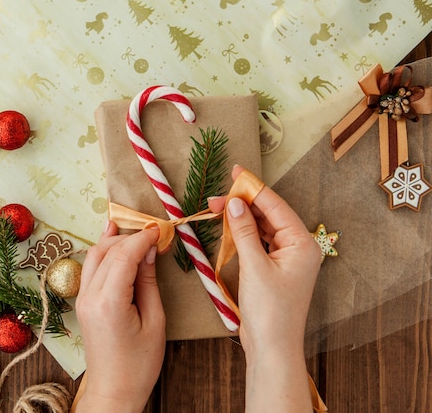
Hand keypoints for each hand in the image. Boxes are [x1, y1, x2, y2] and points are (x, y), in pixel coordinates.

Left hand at [74, 222, 165, 412]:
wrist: (114, 391)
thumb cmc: (139, 364)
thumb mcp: (155, 321)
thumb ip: (149, 282)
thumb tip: (149, 251)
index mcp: (109, 302)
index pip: (124, 255)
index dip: (142, 238)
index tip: (160, 230)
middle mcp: (90, 296)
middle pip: (106, 251)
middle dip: (129, 236)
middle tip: (153, 232)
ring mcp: (82, 299)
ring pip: (94, 255)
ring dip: (114, 241)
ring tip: (134, 231)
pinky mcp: (82, 302)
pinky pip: (90, 268)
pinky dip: (103, 252)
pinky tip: (112, 239)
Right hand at [209, 166, 320, 412]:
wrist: (272, 348)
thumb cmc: (269, 310)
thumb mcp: (254, 266)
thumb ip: (244, 231)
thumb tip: (234, 203)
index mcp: (302, 244)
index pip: (276, 207)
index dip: (254, 188)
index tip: (236, 171)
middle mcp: (299, 248)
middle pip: (270, 215)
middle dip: (244, 204)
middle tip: (217, 197)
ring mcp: (288, 259)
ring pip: (264, 228)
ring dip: (242, 219)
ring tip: (218, 209)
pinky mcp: (276, 269)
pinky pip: (260, 242)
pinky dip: (245, 234)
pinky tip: (229, 228)